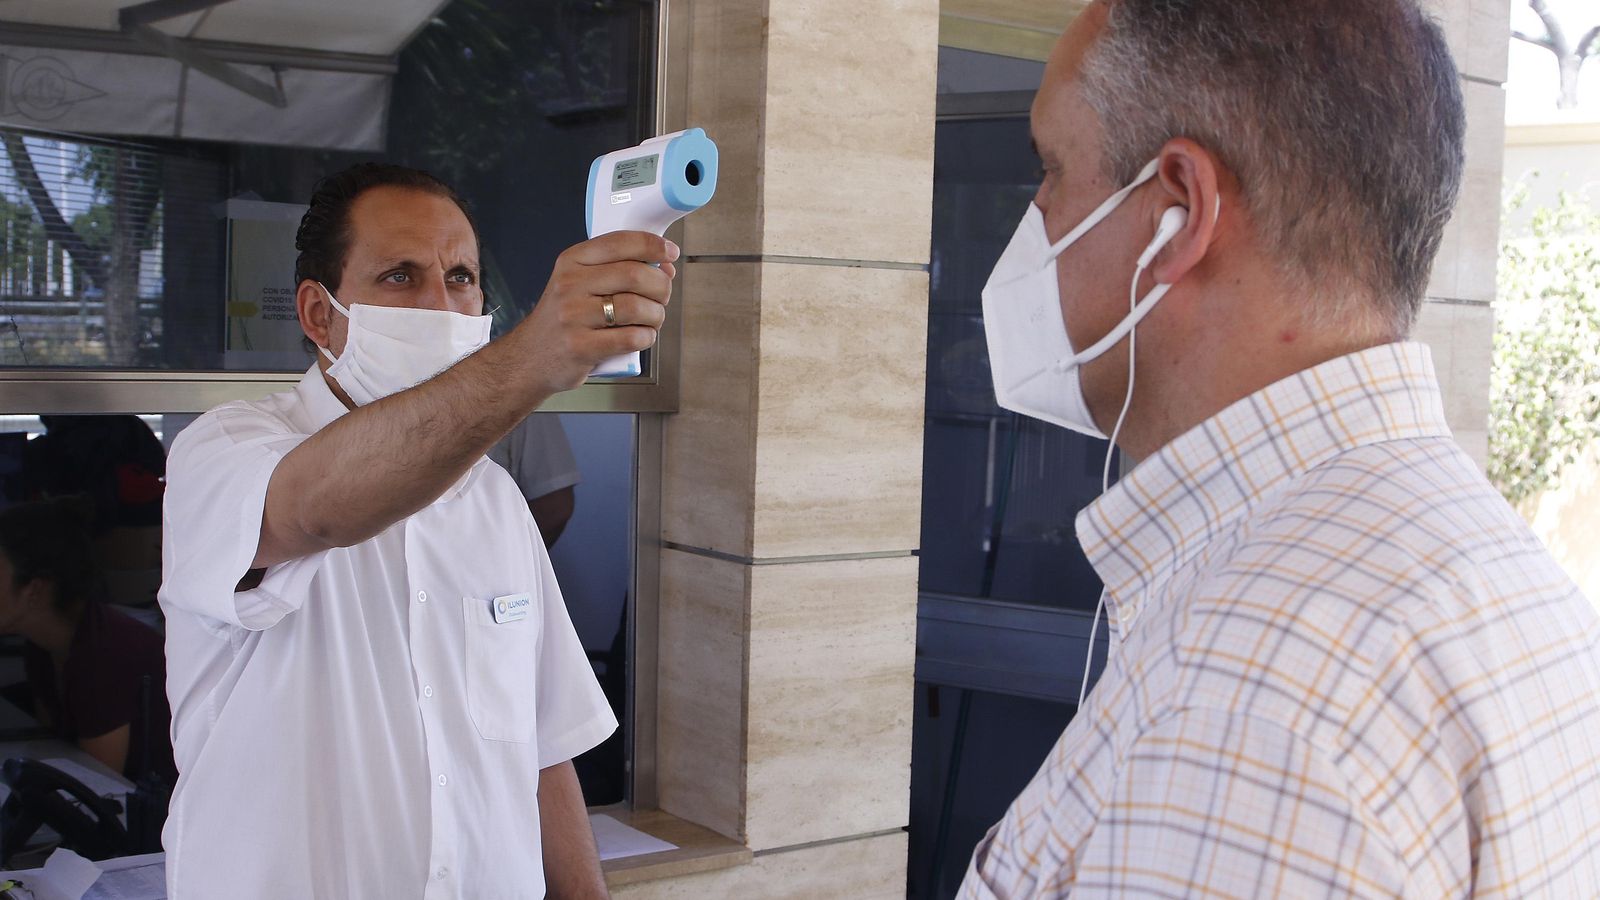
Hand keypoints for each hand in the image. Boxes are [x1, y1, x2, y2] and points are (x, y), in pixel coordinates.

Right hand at [515, 231, 678, 393]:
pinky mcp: (581, 347)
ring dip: (656, 315)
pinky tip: (641, 337)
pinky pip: (632, 338)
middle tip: (662, 296)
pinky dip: (647, 338)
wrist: (531, 357)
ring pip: (637, 307)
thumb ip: (619, 270)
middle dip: (661, 286)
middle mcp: (570, 284)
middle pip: (635, 275)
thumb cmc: (566, 318)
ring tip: (651, 320)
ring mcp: (574, 316)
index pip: (620, 242)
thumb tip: (665, 266)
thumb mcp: (581, 283)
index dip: (654, 245)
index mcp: (572, 261)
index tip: (670, 253)